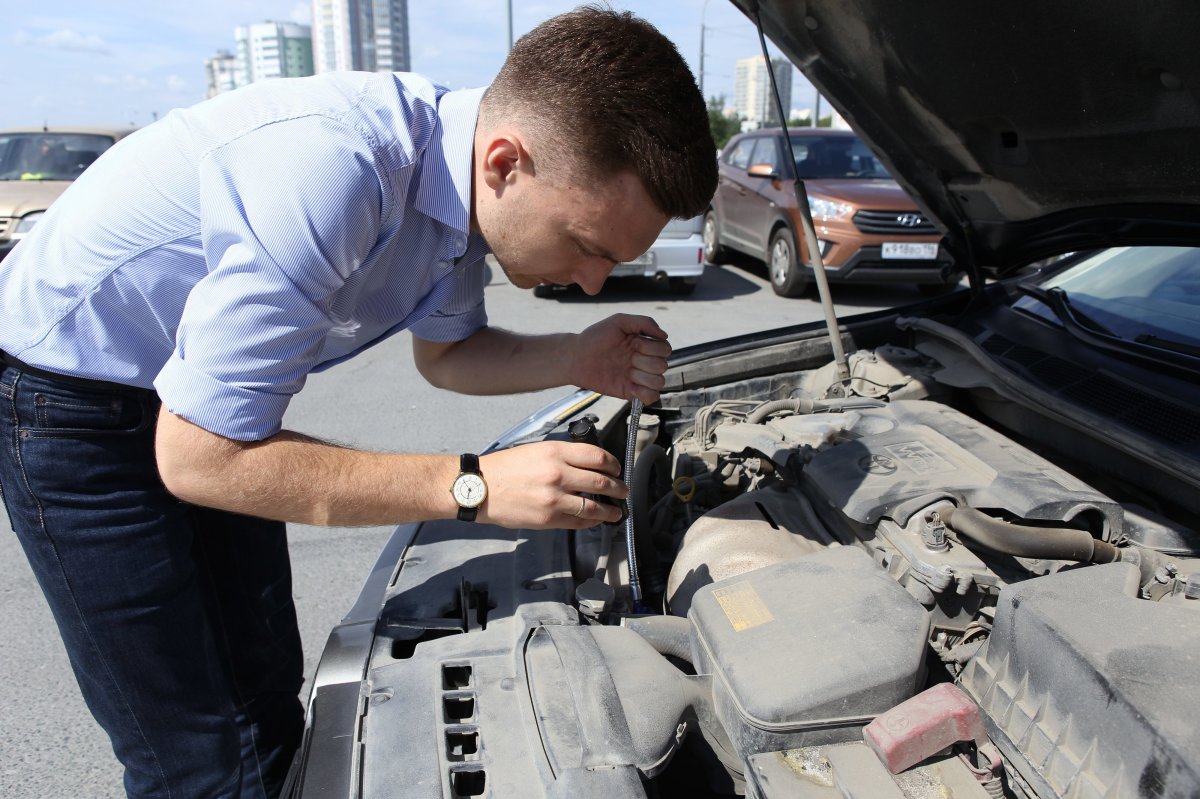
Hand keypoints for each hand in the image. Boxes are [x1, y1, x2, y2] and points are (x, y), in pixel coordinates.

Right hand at [479, 441, 626, 529]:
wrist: (480, 488)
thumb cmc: (504, 468)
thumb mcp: (536, 450)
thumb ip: (562, 457)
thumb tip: (587, 467)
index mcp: (555, 452)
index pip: (597, 456)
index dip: (613, 464)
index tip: (617, 469)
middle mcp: (558, 474)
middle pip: (601, 482)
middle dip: (618, 488)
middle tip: (623, 491)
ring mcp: (554, 498)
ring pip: (594, 506)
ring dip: (610, 510)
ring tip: (616, 511)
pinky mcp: (548, 519)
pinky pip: (578, 522)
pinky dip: (590, 522)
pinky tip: (594, 520)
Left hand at [571, 313, 671, 403]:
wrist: (576, 358)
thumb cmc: (594, 338)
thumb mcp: (619, 321)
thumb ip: (644, 322)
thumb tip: (664, 335)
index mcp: (643, 344)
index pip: (665, 348)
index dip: (652, 347)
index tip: (634, 343)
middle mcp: (643, 360)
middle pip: (663, 365)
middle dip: (645, 362)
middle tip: (627, 358)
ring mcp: (638, 376)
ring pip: (659, 382)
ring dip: (643, 377)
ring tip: (627, 372)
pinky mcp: (630, 391)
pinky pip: (651, 397)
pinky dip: (644, 393)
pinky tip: (631, 386)